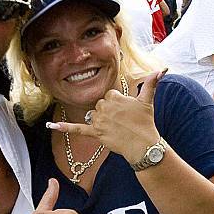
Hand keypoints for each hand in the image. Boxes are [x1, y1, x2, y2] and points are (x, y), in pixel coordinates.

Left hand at [47, 70, 164, 163]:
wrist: (143, 144)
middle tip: (122, 121)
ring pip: (93, 116)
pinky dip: (64, 127)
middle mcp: (104, 107)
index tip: (126, 112)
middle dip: (109, 113)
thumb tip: (162, 69)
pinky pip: (77, 129)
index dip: (117, 104)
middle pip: (100, 106)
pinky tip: (51, 125)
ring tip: (115, 128)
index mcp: (114, 96)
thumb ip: (151, 83)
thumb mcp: (147, 100)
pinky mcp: (95, 133)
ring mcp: (99, 121)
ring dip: (101, 121)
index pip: (109, 96)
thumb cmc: (145, 122)